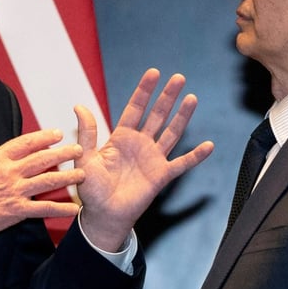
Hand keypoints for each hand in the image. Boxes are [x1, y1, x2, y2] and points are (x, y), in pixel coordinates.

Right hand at [0, 128, 84, 243]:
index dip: (43, 137)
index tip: (57, 133)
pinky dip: (60, 208)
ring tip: (82, 173)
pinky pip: (43, 208)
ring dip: (67, 177)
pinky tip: (73, 208)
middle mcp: (8, 172)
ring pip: (47, 181)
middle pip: (42, 159)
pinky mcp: (16, 211)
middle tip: (78, 149)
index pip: (25, 143)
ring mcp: (14, 191)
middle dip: (63, 153)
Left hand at [75, 68, 213, 250]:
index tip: (154, 73)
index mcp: (121, 137)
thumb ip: (87, 133)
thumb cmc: (91, 188)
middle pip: (157, 115)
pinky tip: (208, 145)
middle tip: (178, 78)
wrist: (103, 215)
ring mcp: (153, 158)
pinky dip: (196, 156)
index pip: (135, 108)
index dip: (144, 91)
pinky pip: (182, 164)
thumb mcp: (85, 157)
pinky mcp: (161, 175)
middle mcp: (140, 144)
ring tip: (191, 98)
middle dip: (167, 96)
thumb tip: (79, 106)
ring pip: (171, 132)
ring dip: (182, 116)